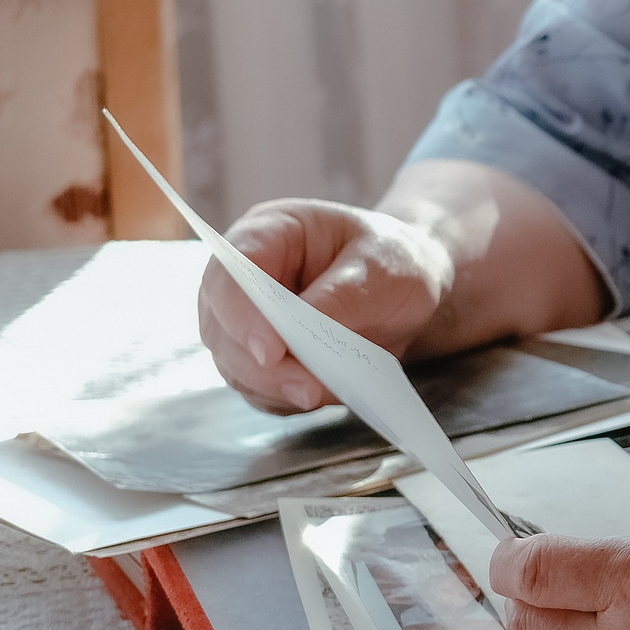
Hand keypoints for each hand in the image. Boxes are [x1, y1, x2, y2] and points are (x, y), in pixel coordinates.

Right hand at [196, 198, 455, 413]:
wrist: (408, 289)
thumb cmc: (392, 262)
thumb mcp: (383, 267)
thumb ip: (342, 296)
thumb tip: (303, 336)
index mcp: (269, 232)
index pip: (232, 269)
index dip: (242, 312)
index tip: (271, 351)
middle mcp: (245, 278)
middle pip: (220, 325)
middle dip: (260, 364)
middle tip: (307, 387)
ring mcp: (247, 321)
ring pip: (233, 363)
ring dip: (273, 386)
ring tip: (320, 393)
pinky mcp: (261, 358)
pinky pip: (257, 388)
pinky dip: (285, 397)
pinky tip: (322, 393)